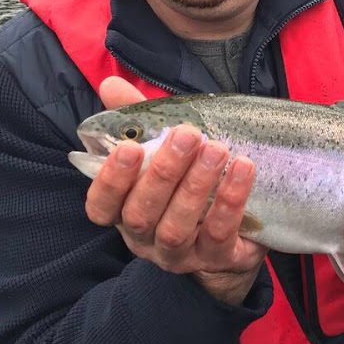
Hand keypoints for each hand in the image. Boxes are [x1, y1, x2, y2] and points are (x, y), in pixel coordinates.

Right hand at [83, 77, 265, 303]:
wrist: (236, 231)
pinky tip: (242, 169)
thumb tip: (111, 83)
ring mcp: (179, 255)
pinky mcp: (216, 260)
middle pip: (141, 214)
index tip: (129, 148)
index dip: (110, 180)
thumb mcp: (164, 147)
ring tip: (216, 150)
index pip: (101, 205)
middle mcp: (145, 238)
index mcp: (124, 210)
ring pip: (176, 229)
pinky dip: (229, 202)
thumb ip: (137, 118)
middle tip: (187, 135)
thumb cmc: (188, 181)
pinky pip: (218, 235)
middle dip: (163, 173)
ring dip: (196, 187)